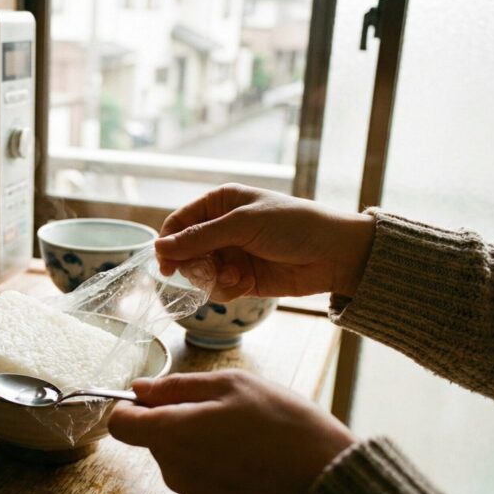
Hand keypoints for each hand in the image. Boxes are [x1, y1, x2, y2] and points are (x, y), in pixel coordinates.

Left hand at [108, 370, 354, 493]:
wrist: (326, 478)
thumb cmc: (283, 424)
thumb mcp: (231, 385)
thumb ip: (177, 386)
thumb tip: (139, 389)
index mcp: (172, 434)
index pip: (120, 424)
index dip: (132, 406)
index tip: (156, 397)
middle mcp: (175, 469)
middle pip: (153, 439)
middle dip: (176, 420)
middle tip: (222, 409)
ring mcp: (194, 493)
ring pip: (177, 458)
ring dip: (197, 442)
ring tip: (242, 433)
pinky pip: (198, 478)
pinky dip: (214, 465)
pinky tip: (247, 456)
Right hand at [156, 184, 375, 300]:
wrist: (334, 254)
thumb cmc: (293, 226)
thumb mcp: (243, 225)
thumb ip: (200, 238)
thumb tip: (159, 247)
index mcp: (220, 203)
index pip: (179, 222)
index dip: (169, 242)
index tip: (165, 264)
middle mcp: (222, 228)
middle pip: (185, 251)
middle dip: (195, 264)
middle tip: (208, 272)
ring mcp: (231, 254)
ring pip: (200, 273)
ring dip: (214, 279)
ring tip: (236, 276)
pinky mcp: (242, 278)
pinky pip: (218, 289)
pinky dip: (228, 289)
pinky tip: (247, 283)